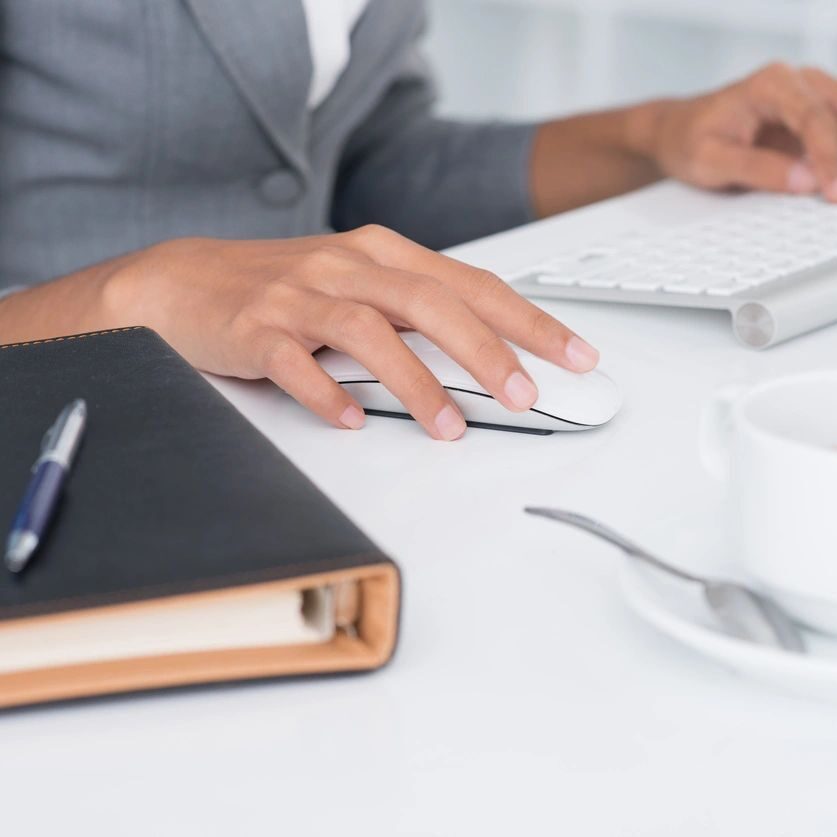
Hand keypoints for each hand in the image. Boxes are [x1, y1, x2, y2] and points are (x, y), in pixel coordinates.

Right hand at [96, 227, 598, 439]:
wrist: (183, 281)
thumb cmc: (280, 286)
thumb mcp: (355, 281)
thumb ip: (414, 306)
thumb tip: (485, 346)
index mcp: (379, 253)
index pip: (470, 284)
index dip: (527, 319)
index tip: (574, 354)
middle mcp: (345, 267)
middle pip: (430, 302)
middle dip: (486, 351)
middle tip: (525, 394)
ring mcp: (298, 297)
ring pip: (369, 333)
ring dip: (416, 383)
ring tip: (450, 428)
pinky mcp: (254, 330)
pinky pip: (295, 363)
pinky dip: (325, 393)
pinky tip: (349, 420)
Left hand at [651, 63, 836, 199]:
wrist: (676, 132)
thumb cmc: (687, 142)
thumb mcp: (710, 161)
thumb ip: (757, 169)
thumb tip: (806, 181)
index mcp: (770, 85)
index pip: (812, 120)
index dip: (829, 158)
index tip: (833, 192)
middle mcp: (796, 81)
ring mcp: (808, 95)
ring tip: (836, 193)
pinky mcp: (812, 115)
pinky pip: (835, 133)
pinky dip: (836, 157)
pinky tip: (833, 182)